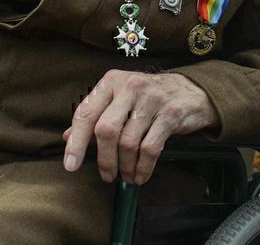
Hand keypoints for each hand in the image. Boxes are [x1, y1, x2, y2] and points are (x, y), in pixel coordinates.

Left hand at [62, 70, 219, 184]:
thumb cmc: (150, 97)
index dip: (76, 142)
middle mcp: (130, 86)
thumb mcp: (121, 99)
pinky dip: (143, 167)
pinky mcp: (170, 113)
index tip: (71, 165)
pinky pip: (150, 148)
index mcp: (112, 81)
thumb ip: (96, 115)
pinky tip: (141, 174)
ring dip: (125, 166)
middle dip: (104, 159)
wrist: (192, 90)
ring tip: (126, 176)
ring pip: (128, 142)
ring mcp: (152, 99)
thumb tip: (67, 137)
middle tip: (106, 175)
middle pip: (106, 130)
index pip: (86, 113)